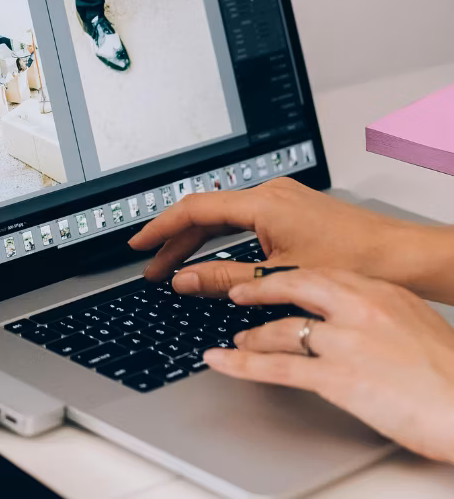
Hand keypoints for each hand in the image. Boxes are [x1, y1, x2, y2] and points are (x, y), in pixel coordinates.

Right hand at [127, 177, 453, 302]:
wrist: (400, 257)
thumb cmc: (352, 262)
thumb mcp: (278, 278)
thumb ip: (224, 278)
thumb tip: (184, 280)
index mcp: (260, 202)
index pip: (194, 209)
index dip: (161, 228)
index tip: (140, 243)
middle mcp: (268, 193)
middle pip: (206, 213)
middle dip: (176, 241)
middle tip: (153, 266)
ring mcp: (280, 199)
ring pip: (224, 218)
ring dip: (199, 242)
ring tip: (178, 267)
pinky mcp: (291, 211)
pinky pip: (243, 220)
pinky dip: (223, 239)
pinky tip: (217, 258)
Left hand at [204, 269, 453, 463]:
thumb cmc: (452, 372)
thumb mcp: (416, 321)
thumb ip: (379, 310)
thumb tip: (357, 311)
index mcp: (378, 291)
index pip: (319, 273)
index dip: (288, 277)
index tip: (272, 279)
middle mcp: (357, 308)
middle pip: (291, 286)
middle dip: (258, 291)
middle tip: (237, 294)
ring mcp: (345, 341)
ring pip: (281, 329)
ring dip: (253, 336)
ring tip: (239, 339)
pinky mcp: (338, 378)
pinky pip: (277, 368)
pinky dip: (241, 364)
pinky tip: (221, 360)